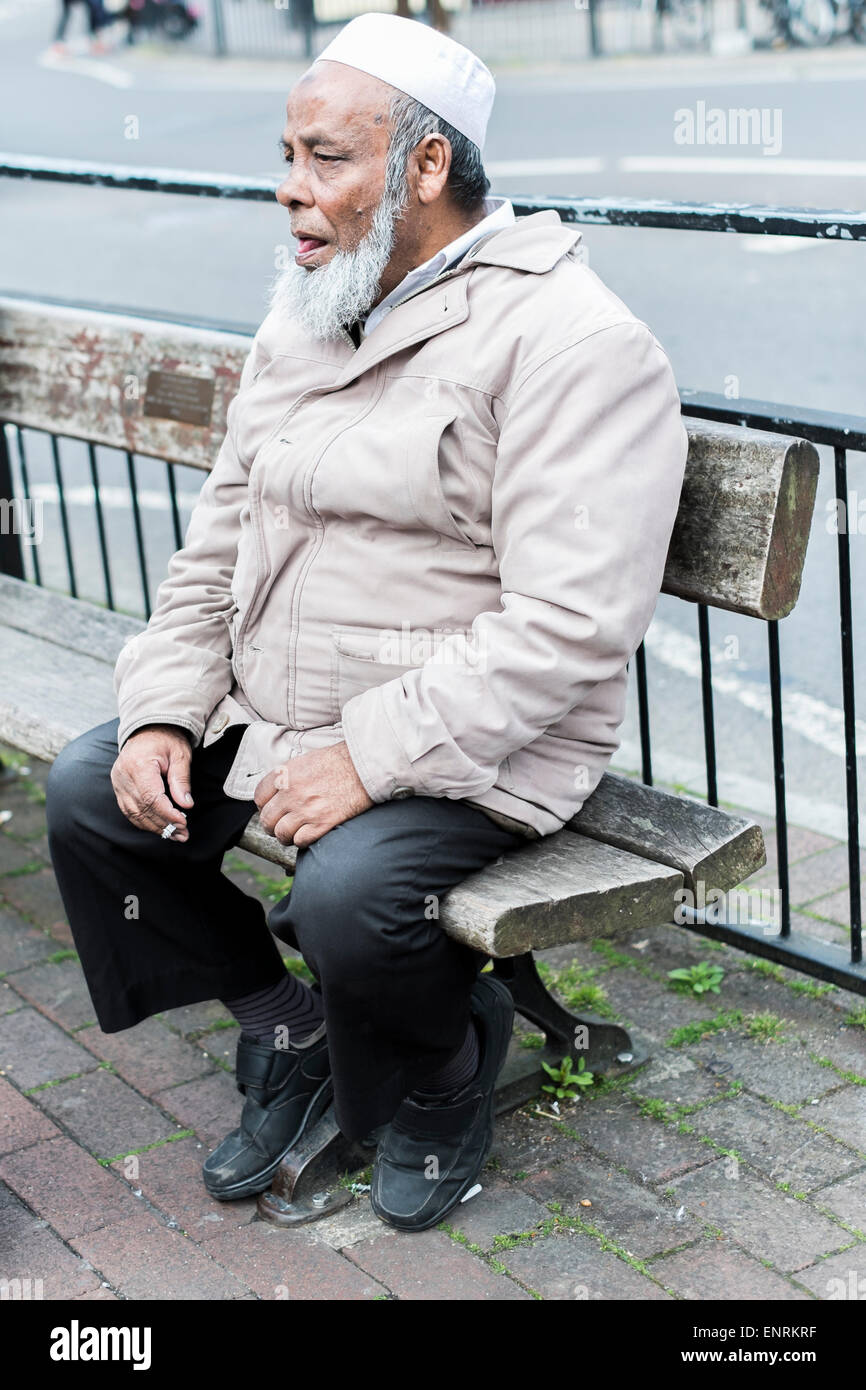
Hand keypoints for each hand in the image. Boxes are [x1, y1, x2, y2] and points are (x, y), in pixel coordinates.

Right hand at [111, 724, 193, 841]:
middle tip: (183, 834)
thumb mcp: (180, 754)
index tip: (183, 823)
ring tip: (175, 834)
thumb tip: (186, 804)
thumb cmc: (166, 739)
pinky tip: (160, 827)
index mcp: (138, 765)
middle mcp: (123, 775)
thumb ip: (181, 780)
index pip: (151, 798)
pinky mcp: (118, 787)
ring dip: (155, 827)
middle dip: (164, 824)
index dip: (167, 814)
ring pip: (134, 814)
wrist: (148, 729)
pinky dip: (144, 821)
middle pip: (142, 809)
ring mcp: (118, 782)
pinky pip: (129, 811)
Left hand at [254, 741, 372, 847]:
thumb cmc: (339, 761)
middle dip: (272, 825)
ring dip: (285, 836)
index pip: (259, 797)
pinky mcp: (322, 823)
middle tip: (280, 824)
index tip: (271, 808)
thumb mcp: (306, 760)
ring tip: (293, 832)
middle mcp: (291, 793)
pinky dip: (301, 841)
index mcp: (285, 774)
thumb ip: (288, 777)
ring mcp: (306, 809)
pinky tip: (308, 834)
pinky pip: (300, 841)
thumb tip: (277, 793)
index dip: (264, 806)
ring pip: (281, 833)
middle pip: (267, 819)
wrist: (364, 766)